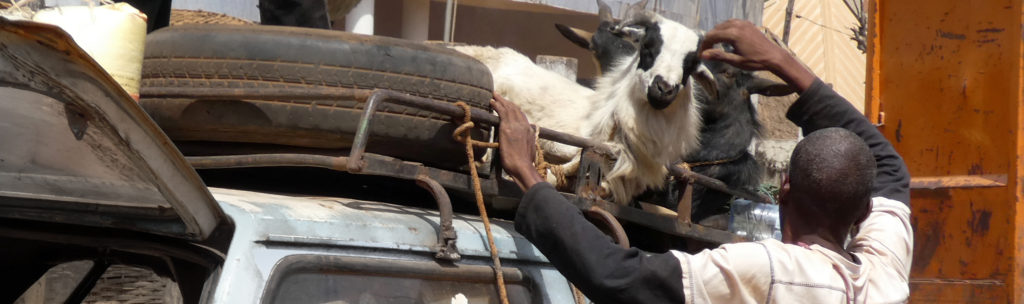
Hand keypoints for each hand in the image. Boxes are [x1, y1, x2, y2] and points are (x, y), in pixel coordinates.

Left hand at [491, 92, 544, 189]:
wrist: (522, 167)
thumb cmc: (524, 164)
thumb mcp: (529, 150)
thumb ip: (526, 143)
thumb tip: (523, 143)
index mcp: (529, 130)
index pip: (521, 115)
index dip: (514, 109)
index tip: (509, 105)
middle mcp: (524, 125)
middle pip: (515, 109)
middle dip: (507, 102)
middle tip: (500, 96)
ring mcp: (515, 126)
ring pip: (508, 108)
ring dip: (501, 101)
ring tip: (494, 96)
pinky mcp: (507, 128)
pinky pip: (502, 112)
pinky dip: (497, 105)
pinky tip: (492, 102)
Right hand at [699, 19, 814, 92]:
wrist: (774, 57)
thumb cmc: (755, 61)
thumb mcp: (736, 61)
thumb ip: (719, 56)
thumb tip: (703, 55)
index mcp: (733, 34)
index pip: (711, 36)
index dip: (704, 45)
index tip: (702, 54)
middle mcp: (737, 25)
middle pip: (715, 29)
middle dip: (709, 39)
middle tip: (707, 51)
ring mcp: (743, 23)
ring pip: (723, 25)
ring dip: (717, 34)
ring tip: (715, 45)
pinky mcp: (747, 24)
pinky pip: (731, 23)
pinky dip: (725, 29)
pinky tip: (726, 38)